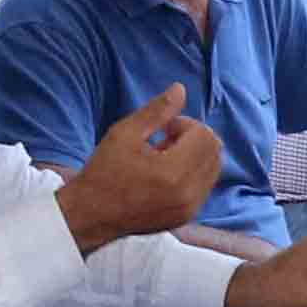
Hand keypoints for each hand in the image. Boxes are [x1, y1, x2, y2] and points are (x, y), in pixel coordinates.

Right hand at [61, 89, 219, 245]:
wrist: (91, 215)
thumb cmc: (104, 172)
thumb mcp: (125, 134)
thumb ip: (156, 111)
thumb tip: (180, 89)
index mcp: (173, 172)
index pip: (204, 136)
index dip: (185, 124)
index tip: (162, 129)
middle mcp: (188, 194)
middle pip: (214, 151)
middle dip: (194, 138)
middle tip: (165, 140)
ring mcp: (190, 208)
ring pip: (213, 168)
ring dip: (195, 155)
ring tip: (165, 157)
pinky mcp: (187, 217)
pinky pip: (205, 186)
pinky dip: (193, 173)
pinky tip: (166, 174)